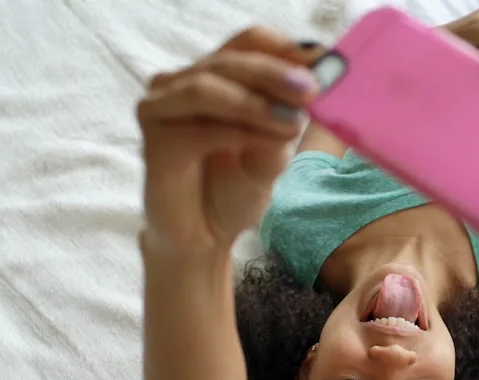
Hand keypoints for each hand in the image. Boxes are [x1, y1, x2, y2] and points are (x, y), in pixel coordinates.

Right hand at [137, 28, 321, 253]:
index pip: (247, 42)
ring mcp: (161, 109)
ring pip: (207, 88)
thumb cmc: (234, 190)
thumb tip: (308, 91)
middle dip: (273, 74)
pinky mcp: (155, 142)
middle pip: (228, 61)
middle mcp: (180, 83)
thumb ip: (285, 120)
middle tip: (311, 89)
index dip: (284, 48)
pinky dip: (238, 133)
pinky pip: (199, 130)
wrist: (203, 238)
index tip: (324, 61)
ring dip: (255, 103)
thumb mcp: (273, 152)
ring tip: (293, 121)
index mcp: (213, 75)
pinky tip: (269, 143)